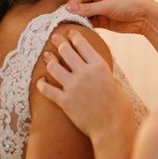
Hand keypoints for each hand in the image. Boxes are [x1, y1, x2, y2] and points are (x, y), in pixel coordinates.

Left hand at [36, 29, 136, 145]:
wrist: (112, 125)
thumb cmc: (116, 104)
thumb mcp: (113, 80)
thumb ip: (100, 71)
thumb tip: (92, 64)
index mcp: (99, 65)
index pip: (83, 44)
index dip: (74, 36)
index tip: (69, 32)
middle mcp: (85, 73)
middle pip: (66, 51)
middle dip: (59, 43)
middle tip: (54, 38)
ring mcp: (73, 86)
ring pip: (54, 67)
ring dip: (49, 60)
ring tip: (47, 56)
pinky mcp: (65, 101)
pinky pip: (47, 89)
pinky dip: (42, 84)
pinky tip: (41, 82)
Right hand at [65, 0, 154, 34]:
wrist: (147, 18)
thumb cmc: (130, 5)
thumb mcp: (107, 5)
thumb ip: (88, 8)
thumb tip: (68, 8)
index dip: (71, 5)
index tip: (62, 15)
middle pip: (80, 6)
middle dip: (73, 14)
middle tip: (63, 23)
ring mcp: (101, 10)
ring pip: (84, 16)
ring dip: (78, 22)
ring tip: (69, 29)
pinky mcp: (104, 22)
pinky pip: (91, 24)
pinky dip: (86, 28)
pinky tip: (80, 32)